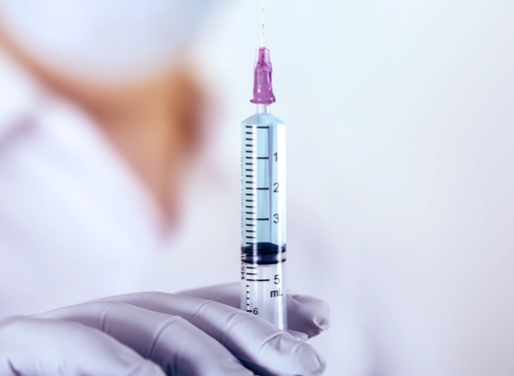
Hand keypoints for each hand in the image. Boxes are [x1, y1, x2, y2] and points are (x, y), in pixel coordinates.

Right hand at [0, 283, 328, 375]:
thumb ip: (199, 370)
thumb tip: (270, 368)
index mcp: (143, 328)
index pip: (216, 307)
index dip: (270, 308)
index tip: (321, 317)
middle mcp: (115, 319)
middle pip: (197, 314)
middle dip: (259, 336)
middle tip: (308, 365)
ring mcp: (70, 326)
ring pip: (158, 327)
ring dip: (212, 360)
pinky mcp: (24, 342)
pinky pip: (89, 348)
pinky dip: (130, 370)